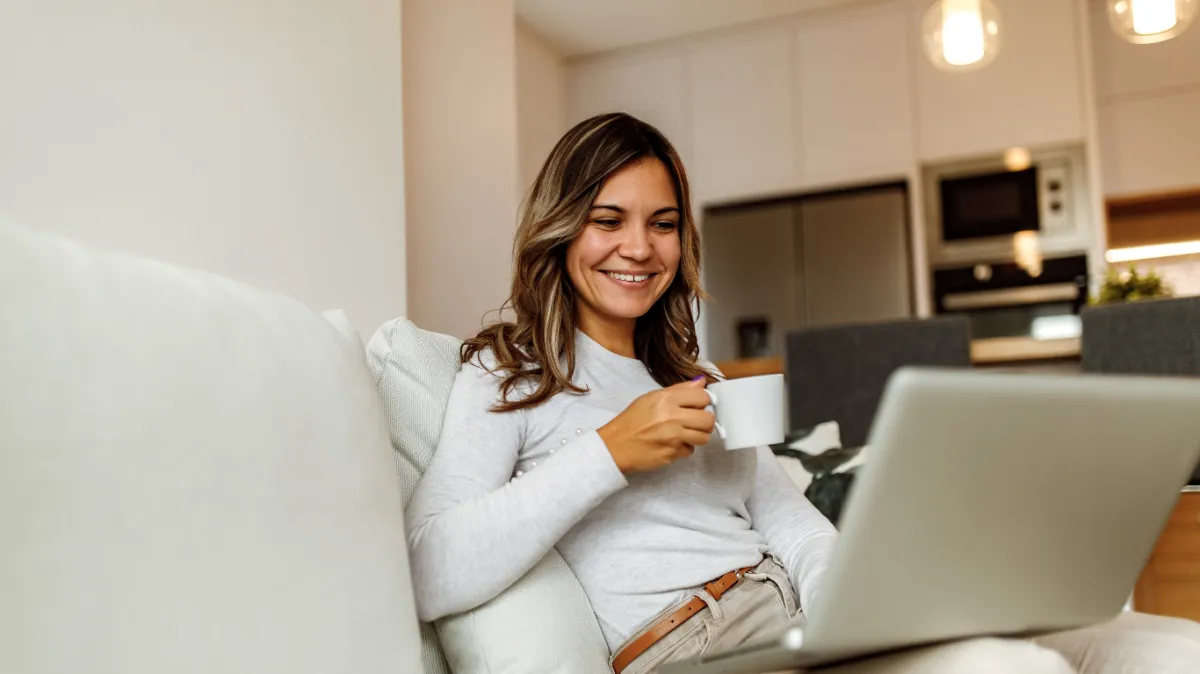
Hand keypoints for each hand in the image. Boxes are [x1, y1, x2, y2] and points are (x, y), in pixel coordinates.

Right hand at [597, 377, 715, 473]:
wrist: (615, 446)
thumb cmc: (631, 421)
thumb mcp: (650, 398)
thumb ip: (678, 390)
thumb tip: (700, 383)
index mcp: (666, 399)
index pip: (702, 396)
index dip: (702, 401)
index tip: (697, 404)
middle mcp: (672, 417)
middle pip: (708, 419)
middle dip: (704, 420)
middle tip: (694, 421)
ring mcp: (673, 437)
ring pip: (704, 437)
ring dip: (698, 435)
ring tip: (685, 432)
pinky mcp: (672, 454)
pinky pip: (690, 450)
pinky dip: (684, 448)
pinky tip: (673, 443)